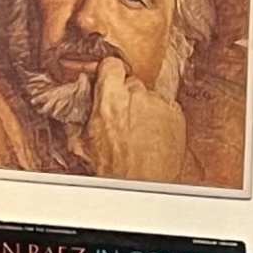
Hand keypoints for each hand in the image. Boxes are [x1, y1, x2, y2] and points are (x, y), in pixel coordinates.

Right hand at [84, 54, 191, 181]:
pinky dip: (163, 119)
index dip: (111, 74)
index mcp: (110, 99)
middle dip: (129, 97)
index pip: (112, 65)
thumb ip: (77, 115)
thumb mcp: (82, 144)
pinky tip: (154, 138)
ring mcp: (159, 104)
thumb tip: (76, 98)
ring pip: (151, 97)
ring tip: (141, 134)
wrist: (144, 186)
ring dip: (146, 110)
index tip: (111, 82)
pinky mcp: (176, 114)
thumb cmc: (114, 172)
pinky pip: (168, 109)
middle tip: (125, 119)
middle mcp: (136, 97)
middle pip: (133, 83)